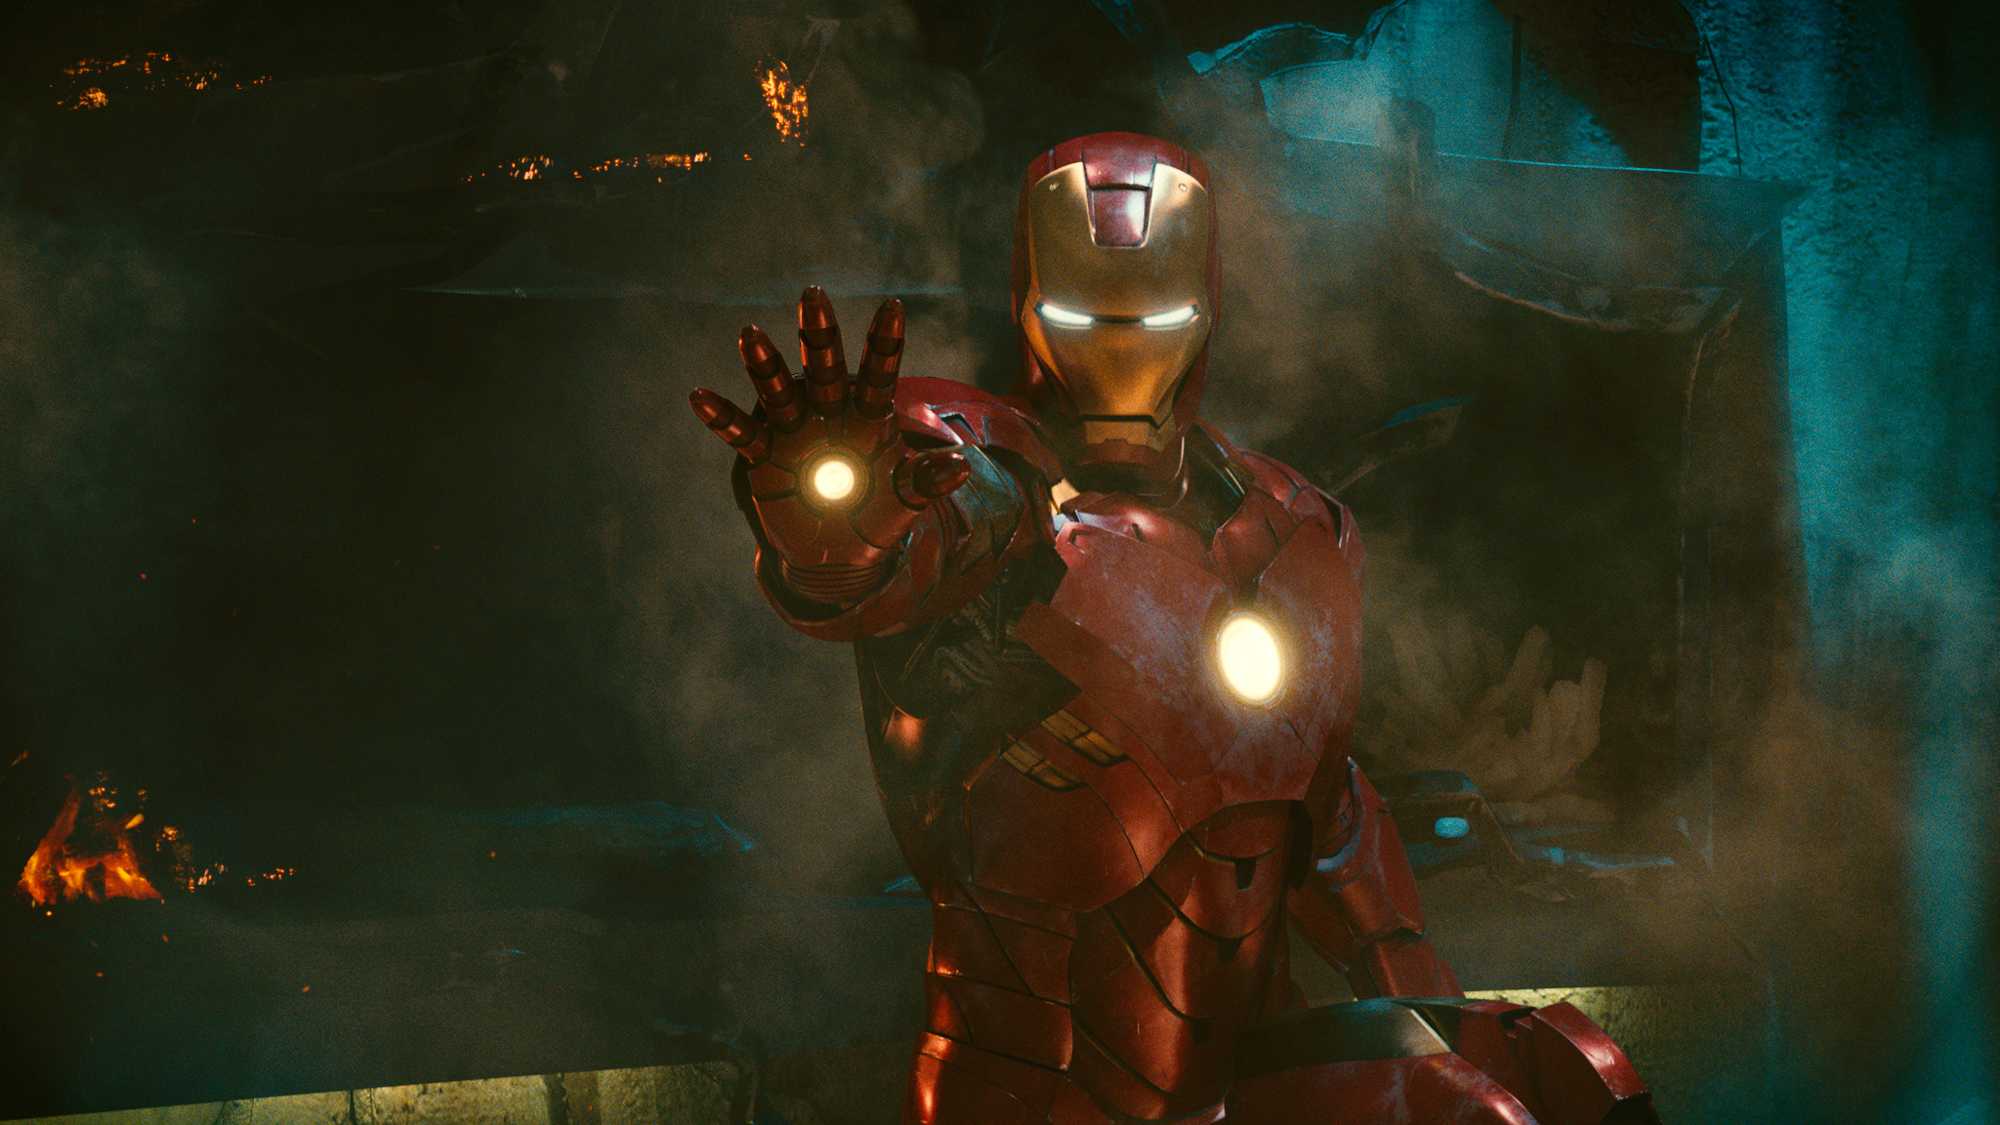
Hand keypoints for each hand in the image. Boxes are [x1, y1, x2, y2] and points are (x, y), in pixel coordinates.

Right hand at [689, 287, 971, 600]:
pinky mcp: (764, 457)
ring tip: (750, 334)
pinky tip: (699, 396)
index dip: (884, 343)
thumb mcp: (906, 501)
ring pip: (779, 392)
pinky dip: (721, 417)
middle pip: (824, 370)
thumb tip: (964, 465)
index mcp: (868, 417)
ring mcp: (794, 432)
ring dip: (765, 365)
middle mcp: (829, 414)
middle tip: (813, 294)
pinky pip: (741, 434)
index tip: (894, 306)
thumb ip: (928, 480)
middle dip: (817, 335)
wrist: (840, 555)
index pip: (879, 374)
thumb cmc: (878, 518)